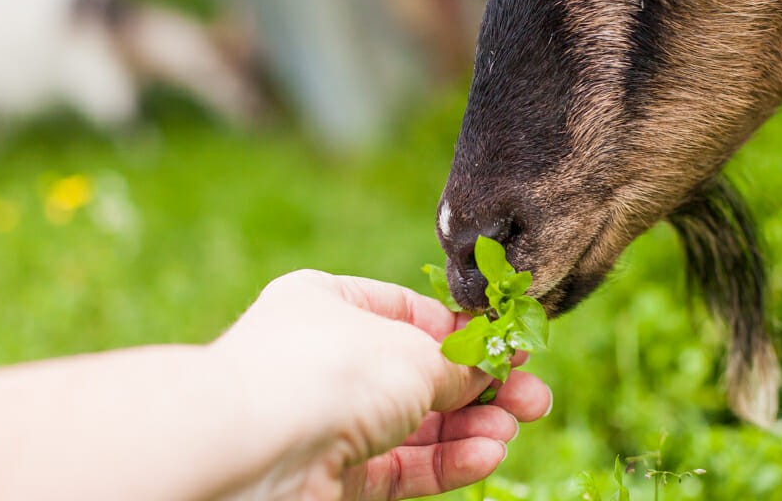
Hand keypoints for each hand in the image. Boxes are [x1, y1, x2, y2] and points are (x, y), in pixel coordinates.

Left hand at [209, 270, 552, 500]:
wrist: (246, 451)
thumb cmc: (325, 371)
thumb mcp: (411, 353)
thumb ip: (457, 363)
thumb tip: (489, 368)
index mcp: (330, 304)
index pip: (411, 313)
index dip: (465, 332)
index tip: (513, 345)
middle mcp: (325, 360)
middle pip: (419, 372)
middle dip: (480, 386)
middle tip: (535, 397)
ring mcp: (326, 421)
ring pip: (413, 424)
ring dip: (469, 426)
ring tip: (516, 427)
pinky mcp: (331, 477)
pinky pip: (399, 466)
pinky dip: (445, 460)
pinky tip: (489, 454)